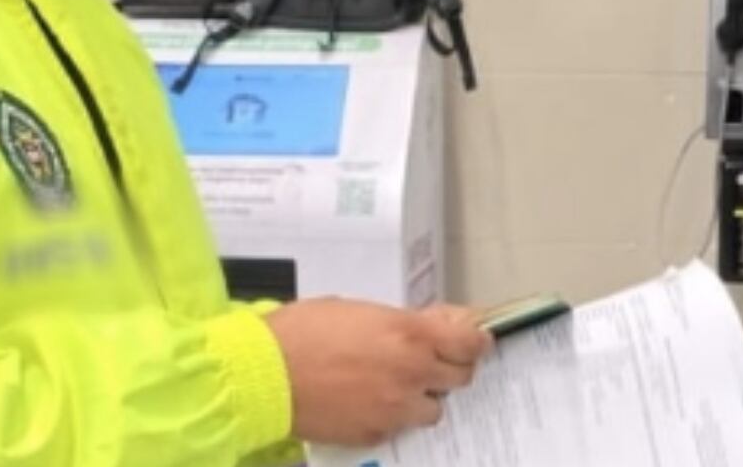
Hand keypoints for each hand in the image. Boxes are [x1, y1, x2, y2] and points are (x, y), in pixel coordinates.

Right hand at [264, 298, 493, 446]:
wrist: (265, 375)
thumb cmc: (305, 330)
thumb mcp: (360, 310)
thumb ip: (403, 321)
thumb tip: (434, 325)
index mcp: (412, 335)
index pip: (470, 344)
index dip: (477, 343)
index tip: (477, 342)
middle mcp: (412, 373)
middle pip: (461, 378)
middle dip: (452, 369)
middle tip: (435, 362)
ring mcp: (395, 409)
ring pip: (434, 410)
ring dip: (424, 397)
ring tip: (399, 387)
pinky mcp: (375, 433)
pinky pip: (400, 427)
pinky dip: (394, 416)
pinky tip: (371, 403)